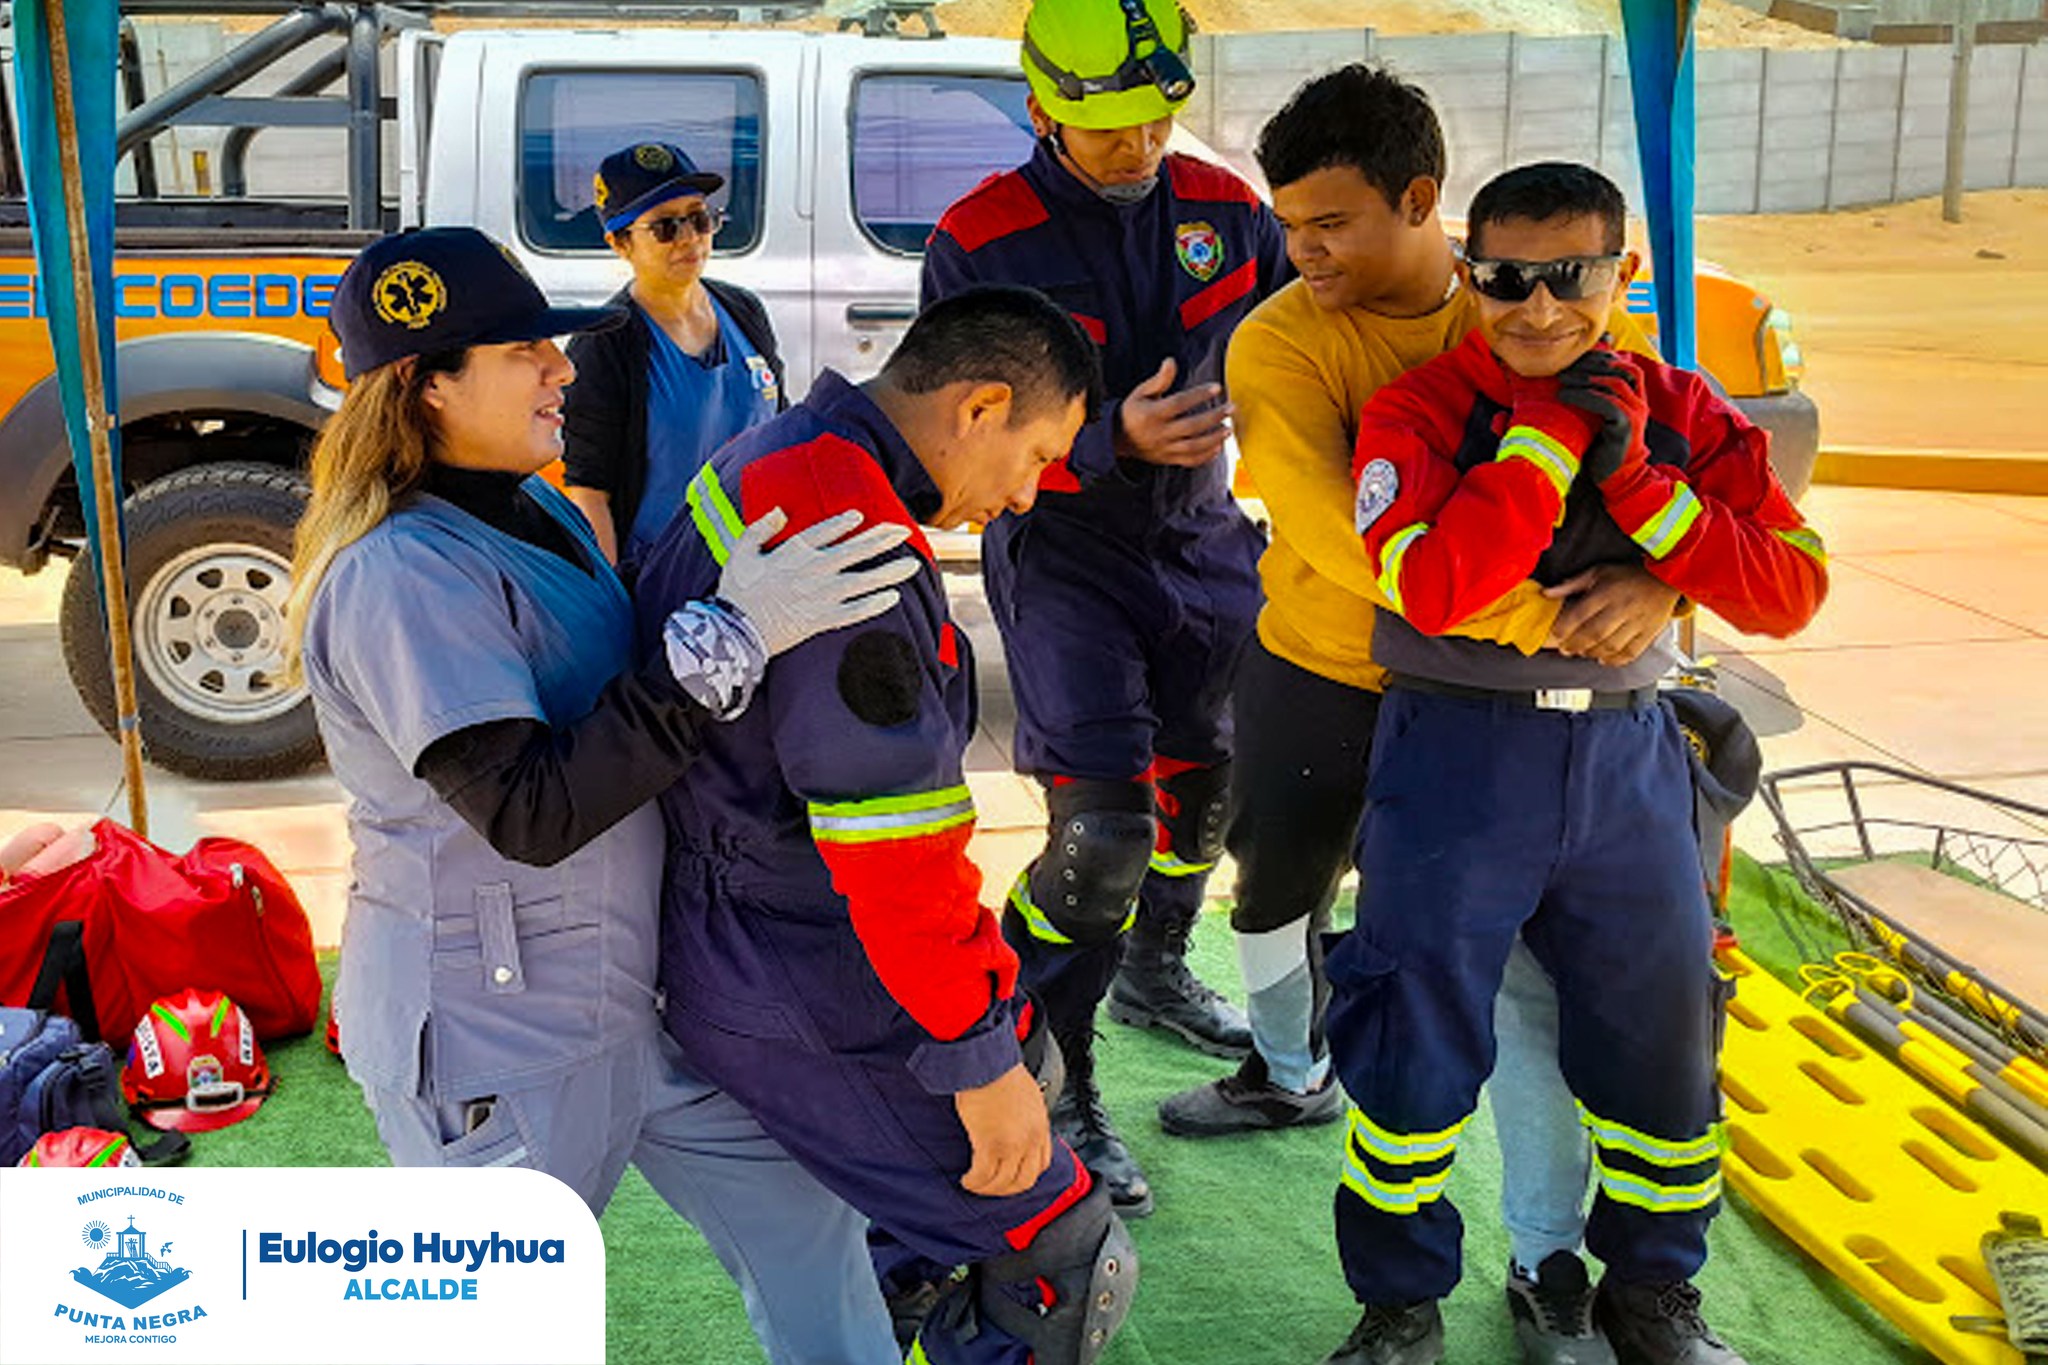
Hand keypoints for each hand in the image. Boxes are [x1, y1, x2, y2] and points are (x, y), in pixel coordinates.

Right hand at [716, 508, 919, 655]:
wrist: (737, 631)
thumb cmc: (737, 591)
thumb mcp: (740, 550)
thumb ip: (761, 527)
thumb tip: (781, 511)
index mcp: (794, 551)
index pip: (826, 530)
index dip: (845, 522)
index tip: (861, 516)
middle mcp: (814, 570)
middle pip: (856, 550)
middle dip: (883, 539)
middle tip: (904, 530)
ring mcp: (822, 596)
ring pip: (865, 580)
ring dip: (890, 571)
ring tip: (913, 564)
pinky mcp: (824, 620)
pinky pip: (856, 611)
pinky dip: (875, 605)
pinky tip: (893, 597)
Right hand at [953, 1063, 1052, 1196]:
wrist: (988, 1063)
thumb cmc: (1001, 1071)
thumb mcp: (1026, 1096)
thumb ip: (1025, 1116)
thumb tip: (1013, 1125)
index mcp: (1041, 1126)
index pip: (1042, 1164)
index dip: (1026, 1175)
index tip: (1012, 1177)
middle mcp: (1031, 1139)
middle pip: (1024, 1180)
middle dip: (1006, 1189)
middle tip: (992, 1188)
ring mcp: (1012, 1145)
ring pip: (1002, 1182)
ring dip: (987, 1188)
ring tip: (974, 1184)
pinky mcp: (990, 1145)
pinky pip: (983, 1175)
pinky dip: (974, 1181)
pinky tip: (967, 1179)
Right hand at [1115, 358, 1232, 467]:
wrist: (1116, 439)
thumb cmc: (1132, 411)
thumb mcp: (1141, 392)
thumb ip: (1159, 379)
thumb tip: (1171, 361)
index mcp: (1152, 413)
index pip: (1179, 403)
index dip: (1199, 395)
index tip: (1217, 388)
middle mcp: (1159, 433)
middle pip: (1191, 426)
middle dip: (1214, 417)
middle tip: (1231, 408)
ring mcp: (1164, 448)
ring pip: (1193, 446)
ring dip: (1214, 438)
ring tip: (1228, 429)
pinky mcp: (1168, 459)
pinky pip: (1189, 461)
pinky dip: (1205, 456)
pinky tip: (1218, 447)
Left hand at [1543, 563, 1680, 664]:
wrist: (1666, 578)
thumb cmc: (1630, 576)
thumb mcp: (1598, 572)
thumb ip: (1571, 584)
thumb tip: (1546, 593)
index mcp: (1606, 592)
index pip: (1580, 614)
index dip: (1564, 628)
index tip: (1555, 635)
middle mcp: (1622, 608)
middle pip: (1594, 633)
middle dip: (1575, 645)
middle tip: (1565, 649)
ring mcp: (1637, 622)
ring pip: (1611, 645)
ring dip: (1592, 653)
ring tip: (1583, 652)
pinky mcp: (1649, 633)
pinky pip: (1630, 653)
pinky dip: (1615, 660)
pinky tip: (1604, 659)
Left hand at [1556, 350, 1648, 487]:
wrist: (1616, 480)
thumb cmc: (1600, 451)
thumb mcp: (1595, 419)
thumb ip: (1590, 401)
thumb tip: (1564, 382)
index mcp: (1634, 398)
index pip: (1623, 365)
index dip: (1601, 357)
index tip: (1574, 358)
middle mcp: (1639, 403)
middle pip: (1620, 369)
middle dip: (1590, 363)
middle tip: (1564, 366)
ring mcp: (1636, 414)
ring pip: (1614, 383)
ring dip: (1584, 378)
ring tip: (1561, 379)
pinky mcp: (1627, 427)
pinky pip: (1607, 403)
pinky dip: (1584, 397)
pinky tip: (1564, 396)